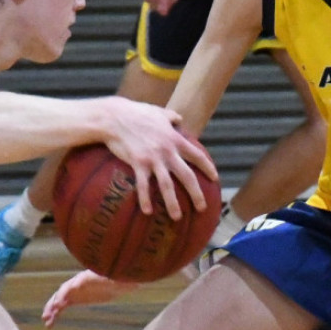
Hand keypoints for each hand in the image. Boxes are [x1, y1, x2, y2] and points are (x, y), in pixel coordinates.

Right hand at [42, 269, 139, 324]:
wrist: (121, 278)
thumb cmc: (118, 276)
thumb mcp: (113, 277)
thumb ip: (105, 279)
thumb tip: (93, 281)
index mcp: (86, 277)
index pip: (71, 285)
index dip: (65, 294)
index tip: (61, 304)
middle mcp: (77, 283)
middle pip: (62, 293)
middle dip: (54, 303)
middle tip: (47, 315)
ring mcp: (76, 291)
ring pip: (60, 300)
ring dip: (52, 311)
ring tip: (47, 323)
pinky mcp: (77, 299)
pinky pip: (64, 306)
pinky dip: (57, 313)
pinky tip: (51, 322)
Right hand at [97, 98, 217, 219]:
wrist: (115, 117)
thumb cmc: (136, 113)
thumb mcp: (158, 112)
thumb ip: (171, 116)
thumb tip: (179, 118)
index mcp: (175, 139)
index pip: (197, 156)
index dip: (208, 167)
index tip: (215, 179)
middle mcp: (168, 151)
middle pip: (187, 176)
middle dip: (196, 193)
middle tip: (202, 207)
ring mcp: (153, 159)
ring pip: (167, 185)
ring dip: (173, 203)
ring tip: (177, 218)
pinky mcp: (138, 164)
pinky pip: (143, 185)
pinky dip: (146, 199)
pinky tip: (148, 212)